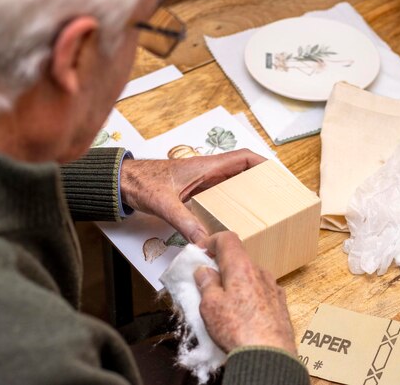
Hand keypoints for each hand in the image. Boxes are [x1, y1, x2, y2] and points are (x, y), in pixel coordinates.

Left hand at [120, 149, 265, 245]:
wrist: (122, 181)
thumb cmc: (142, 182)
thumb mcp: (165, 204)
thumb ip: (186, 222)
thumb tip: (205, 242)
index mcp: (206, 166)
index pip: (242, 157)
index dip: (263, 163)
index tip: (278, 174)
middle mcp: (207, 171)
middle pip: (242, 170)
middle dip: (260, 180)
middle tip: (275, 195)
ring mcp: (201, 180)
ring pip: (232, 182)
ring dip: (247, 190)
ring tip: (262, 206)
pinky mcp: (194, 190)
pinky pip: (220, 193)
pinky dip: (231, 201)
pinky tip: (235, 216)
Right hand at [193, 231, 296, 354]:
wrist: (269, 355)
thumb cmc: (238, 329)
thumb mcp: (210, 306)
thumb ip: (206, 284)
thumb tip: (204, 271)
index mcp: (242, 266)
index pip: (227, 239)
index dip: (212, 241)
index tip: (201, 251)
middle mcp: (261, 272)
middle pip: (239, 259)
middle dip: (222, 267)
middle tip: (207, 282)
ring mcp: (273, 287)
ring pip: (250, 277)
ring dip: (236, 283)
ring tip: (224, 304)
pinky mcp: (280, 304)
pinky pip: (260, 292)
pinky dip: (249, 297)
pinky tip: (242, 315)